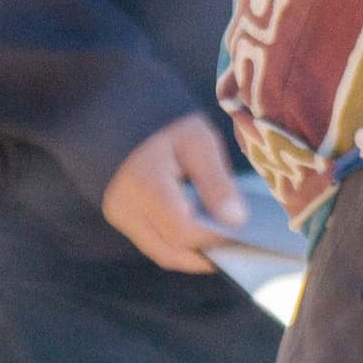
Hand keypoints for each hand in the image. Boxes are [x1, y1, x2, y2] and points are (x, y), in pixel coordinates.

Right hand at [99, 114, 246, 273]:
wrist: (120, 108)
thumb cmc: (165, 121)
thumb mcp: (199, 141)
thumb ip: (217, 182)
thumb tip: (236, 221)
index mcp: (145, 184)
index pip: (184, 233)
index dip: (216, 239)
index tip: (244, 231)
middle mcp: (124, 206)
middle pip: (171, 252)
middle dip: (207, 254)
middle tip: (239, 245)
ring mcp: (118, 214)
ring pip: (161, 252)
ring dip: (194, 253)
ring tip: (224, 240)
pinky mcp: (120, 216)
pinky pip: (154, 242)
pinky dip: (180, 243)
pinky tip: (204, 232)